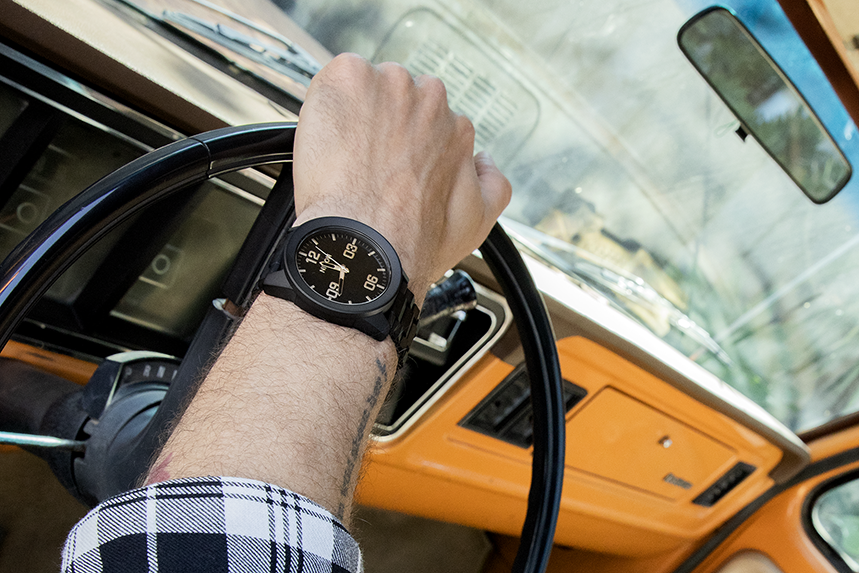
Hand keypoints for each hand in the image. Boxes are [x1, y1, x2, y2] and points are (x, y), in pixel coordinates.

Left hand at [292, 53, 511, 301]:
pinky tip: (327, 140)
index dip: (401, 145)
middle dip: (380, 124)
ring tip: (344, 157)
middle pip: (398, 99)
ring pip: (365, 88)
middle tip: (364, 163)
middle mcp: (429, 100)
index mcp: (456, 130)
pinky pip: (334, 79)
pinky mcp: (349, 78)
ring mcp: (389, 85)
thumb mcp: (476, 224)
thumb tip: (485, 160)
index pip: (427, 122)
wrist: (365, 244)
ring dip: (353, 113)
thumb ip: (494, 185)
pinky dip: (325, 103)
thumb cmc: (411, 242)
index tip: (388, 166)